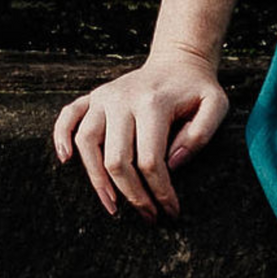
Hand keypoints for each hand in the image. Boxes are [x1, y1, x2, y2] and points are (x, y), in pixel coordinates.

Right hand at [52, 48, 228, 223]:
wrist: (178, 61)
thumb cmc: (198, 90)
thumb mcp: (216, 106)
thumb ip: (200, 134)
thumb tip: (172, 164)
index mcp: (153, 103)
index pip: (150, 159)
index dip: (160, 191)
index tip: (170, 210)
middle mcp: (122, 99)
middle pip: (116, 158)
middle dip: (132, 195)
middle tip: (147, 216)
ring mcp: (104, 97)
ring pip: (87, 142)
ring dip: (96, 179)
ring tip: (112, 206)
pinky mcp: (93, 96)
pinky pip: (68, 116)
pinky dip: (61, 137)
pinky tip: (66, 160)